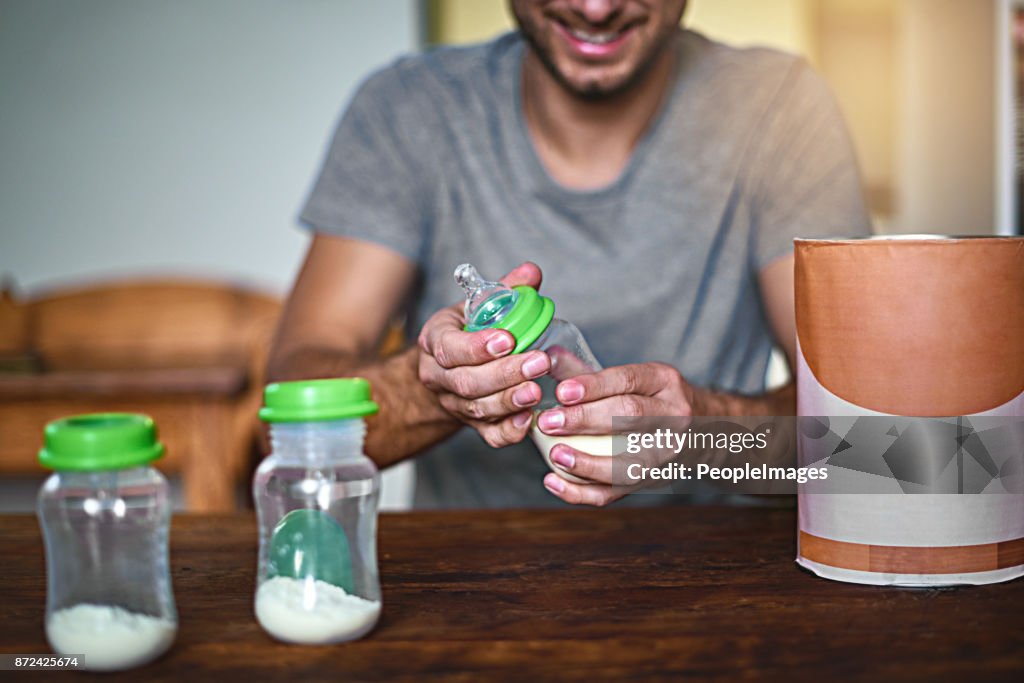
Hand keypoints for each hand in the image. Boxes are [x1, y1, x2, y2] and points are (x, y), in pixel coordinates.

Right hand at [417, 262, 550, 447]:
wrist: (447, 373)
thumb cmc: (466, 333)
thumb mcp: (477, 307)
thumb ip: (505, 290)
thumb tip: (531, 272)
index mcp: (435, 341)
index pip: (450, 347)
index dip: (477, 347)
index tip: (507, 340)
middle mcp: (439, 376)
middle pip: (467, 381)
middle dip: (505, 374)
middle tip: (538, 363)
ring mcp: (454, 404)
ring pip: (478, 409)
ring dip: (510, 401)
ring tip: (537, 390)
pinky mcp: (472, 425)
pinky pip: (489, 436)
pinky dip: (510, 431)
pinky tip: (530, 419)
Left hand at [537, 362, 698, 505]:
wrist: (703, 432)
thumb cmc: (654, 400)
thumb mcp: (635, 377)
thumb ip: (588, 371)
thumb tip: (547, 359)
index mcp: (665, 382)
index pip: (628, 381)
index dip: (593, 386)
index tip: (562, 392)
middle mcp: (674, 416)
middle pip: (630, 417)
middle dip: (585, 420)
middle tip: (548, 421)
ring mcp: (667, 452)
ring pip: (628, 464)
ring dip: (587, 463)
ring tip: (555, 455)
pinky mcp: (653, 480)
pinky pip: (616, 492)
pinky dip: (583, 492)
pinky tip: (554, 482)